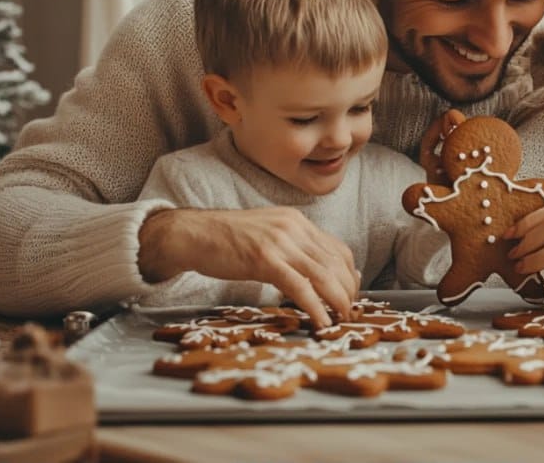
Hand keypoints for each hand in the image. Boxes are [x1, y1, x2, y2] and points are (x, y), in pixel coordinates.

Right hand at [138, 207, 360, 326]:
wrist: (192, 233)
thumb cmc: (226, 240)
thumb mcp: (267, 235)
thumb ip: (292, 248)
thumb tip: (316, 272)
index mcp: (296, 222)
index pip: (338, 249)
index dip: (349, 275)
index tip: (351, 294)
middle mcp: (294, 228)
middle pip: (336, 263)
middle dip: (347, 291)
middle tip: (348, 312)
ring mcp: (280, 242)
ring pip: (323, 274)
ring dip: (337, 300)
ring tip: (341, 319)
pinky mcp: (264, 259)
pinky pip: (299, 286)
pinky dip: (315, 306)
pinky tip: (321, 321)